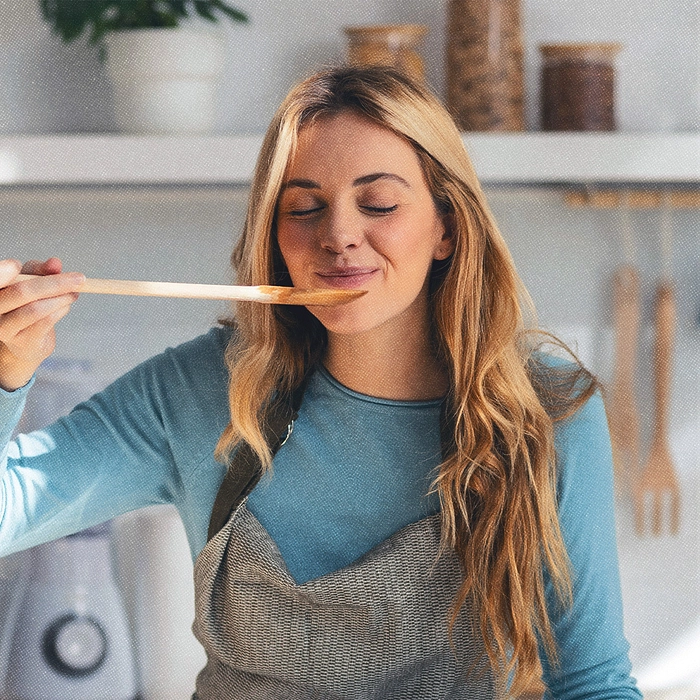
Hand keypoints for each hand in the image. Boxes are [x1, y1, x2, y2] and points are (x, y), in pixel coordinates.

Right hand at [0, 258, 84, 391]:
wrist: (28, 340)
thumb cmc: (26, 304)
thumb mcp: (31, 281)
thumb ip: (41, 270)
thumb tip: (55, 263)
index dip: (1, 272)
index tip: (16, 264)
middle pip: (22, 292)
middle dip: (55, 283)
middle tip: (79, 279)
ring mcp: (6, 328)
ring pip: (36, 309)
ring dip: (62, 299)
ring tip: (74, 294)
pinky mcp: (23, 341)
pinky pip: (46, 322)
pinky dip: (61, 310)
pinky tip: (66, 306)